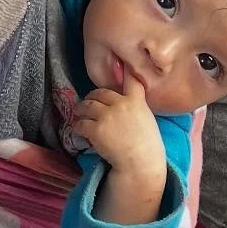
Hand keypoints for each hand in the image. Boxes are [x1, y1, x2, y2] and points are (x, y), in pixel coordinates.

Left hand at [73, 77, 166, 225]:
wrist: (140, 164)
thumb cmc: (148, 147)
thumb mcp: (147, 121)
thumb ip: (137, 109)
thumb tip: (128, 105)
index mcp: (137, 102)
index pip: (131, 80)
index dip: (124, 71)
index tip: (119, 63)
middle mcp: (121, 104)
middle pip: (100, 92)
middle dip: (93, 97)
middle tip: (89, 102)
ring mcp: (107, 116)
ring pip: (87, 105)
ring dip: (82, 109)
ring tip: (79, 113)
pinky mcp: (95, 129)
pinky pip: (81, 123)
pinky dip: (78, 126)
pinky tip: (79, 129)